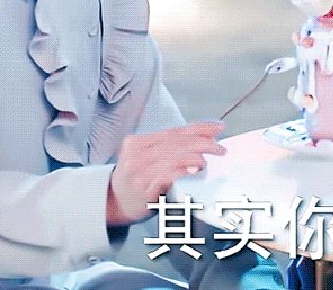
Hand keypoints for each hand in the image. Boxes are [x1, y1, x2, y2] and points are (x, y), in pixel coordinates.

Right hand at [106, 120, 226, 225]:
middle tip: (221, 148)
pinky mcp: (144, 188)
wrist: (111, 205)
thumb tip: (205, 139)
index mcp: (137, 141)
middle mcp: (137, 153)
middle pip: (176, 143)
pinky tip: (195, 169)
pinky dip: (183, 170)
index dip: (199, 128)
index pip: (174, 131)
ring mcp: (139, 170)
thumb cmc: (135, 180)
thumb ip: (168, 148)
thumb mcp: (146, 159)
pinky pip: (167, 175)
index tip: (219, 127)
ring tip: (208, 161)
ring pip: (173, 156)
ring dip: (195, 157)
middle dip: (203, 143)